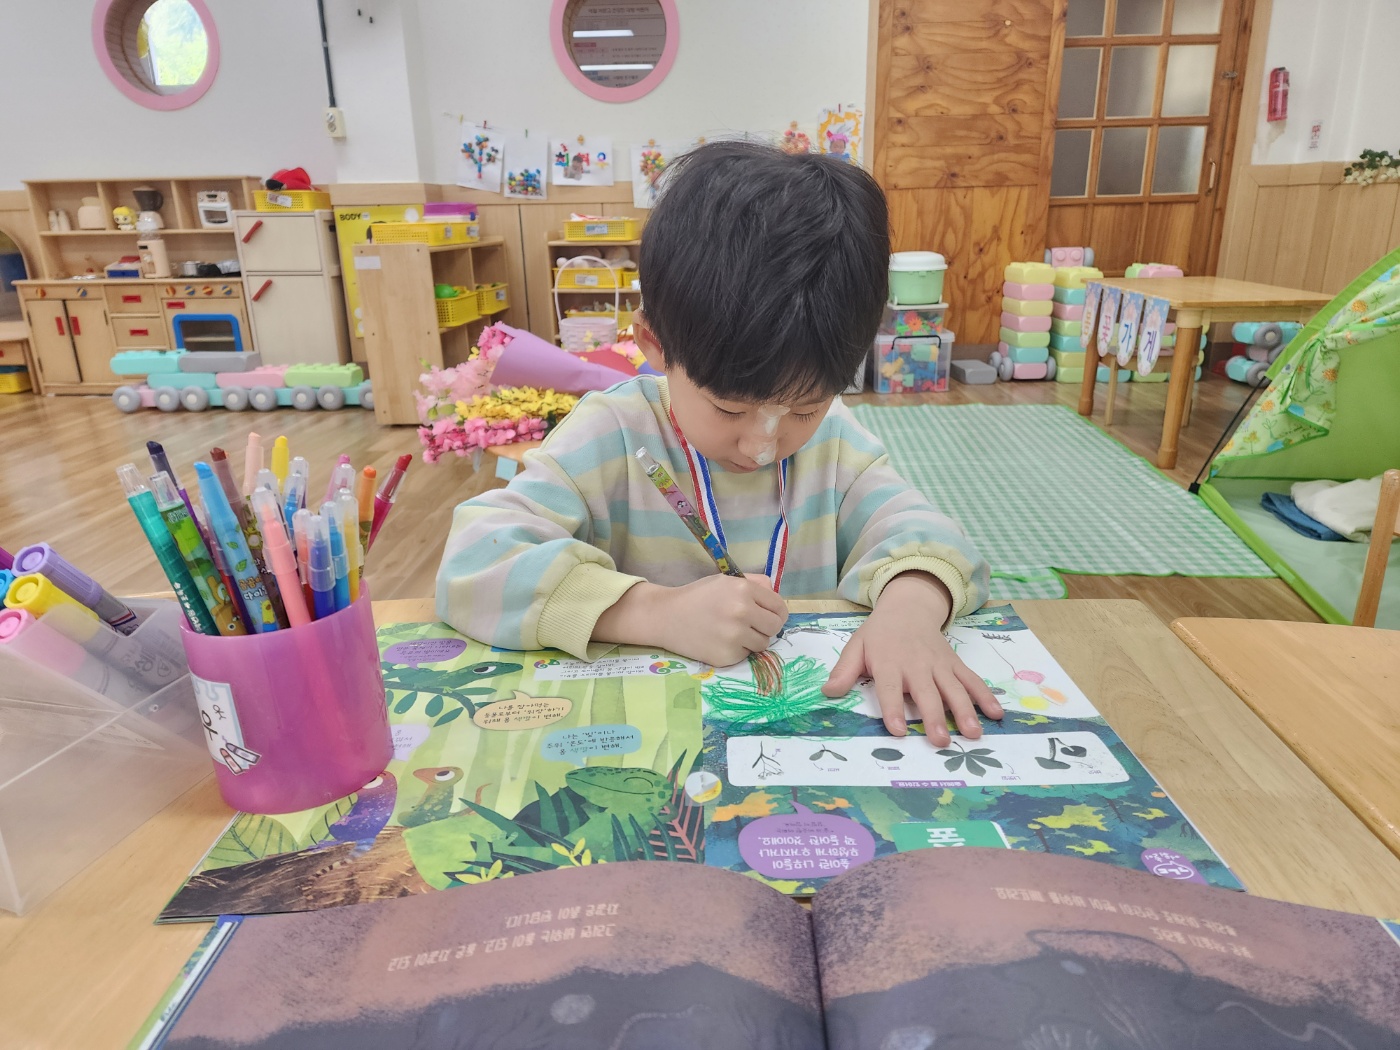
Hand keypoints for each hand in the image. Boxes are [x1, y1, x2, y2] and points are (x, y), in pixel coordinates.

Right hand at [594, 574, 786, 666]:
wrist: (666, 616)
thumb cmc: (697, 596)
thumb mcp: (725, 581)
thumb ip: (754, 584)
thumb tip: (776, 595)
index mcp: (743, 589)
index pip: (779, 607)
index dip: (776, 612)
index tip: (769, 616)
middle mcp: (742, 612)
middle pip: (775, 627)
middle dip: (767, 627)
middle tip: (752, 626)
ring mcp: (735, 636)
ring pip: (763, 644)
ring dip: (752, 640)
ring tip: (733, 633)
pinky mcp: (726, 656)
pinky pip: (745, 655)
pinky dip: (737, 650)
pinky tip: (720, 641)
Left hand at [822, 572, 1002, 745]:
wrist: (908, 608)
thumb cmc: (879, 635)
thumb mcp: (856, 647)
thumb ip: (844, 671)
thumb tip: (827, 692)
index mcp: (889, 663)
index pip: (890, 689)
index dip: (893, 710)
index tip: (899, 731)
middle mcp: (916, 665)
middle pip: (927, 693)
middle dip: (935, 717)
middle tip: (941, 741)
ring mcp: (939, 665)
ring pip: (954, 689)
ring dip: (965, 711)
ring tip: (973, 734)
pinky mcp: (955, 664)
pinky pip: (972, 680)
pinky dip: (986, 696)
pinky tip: (996, 714)